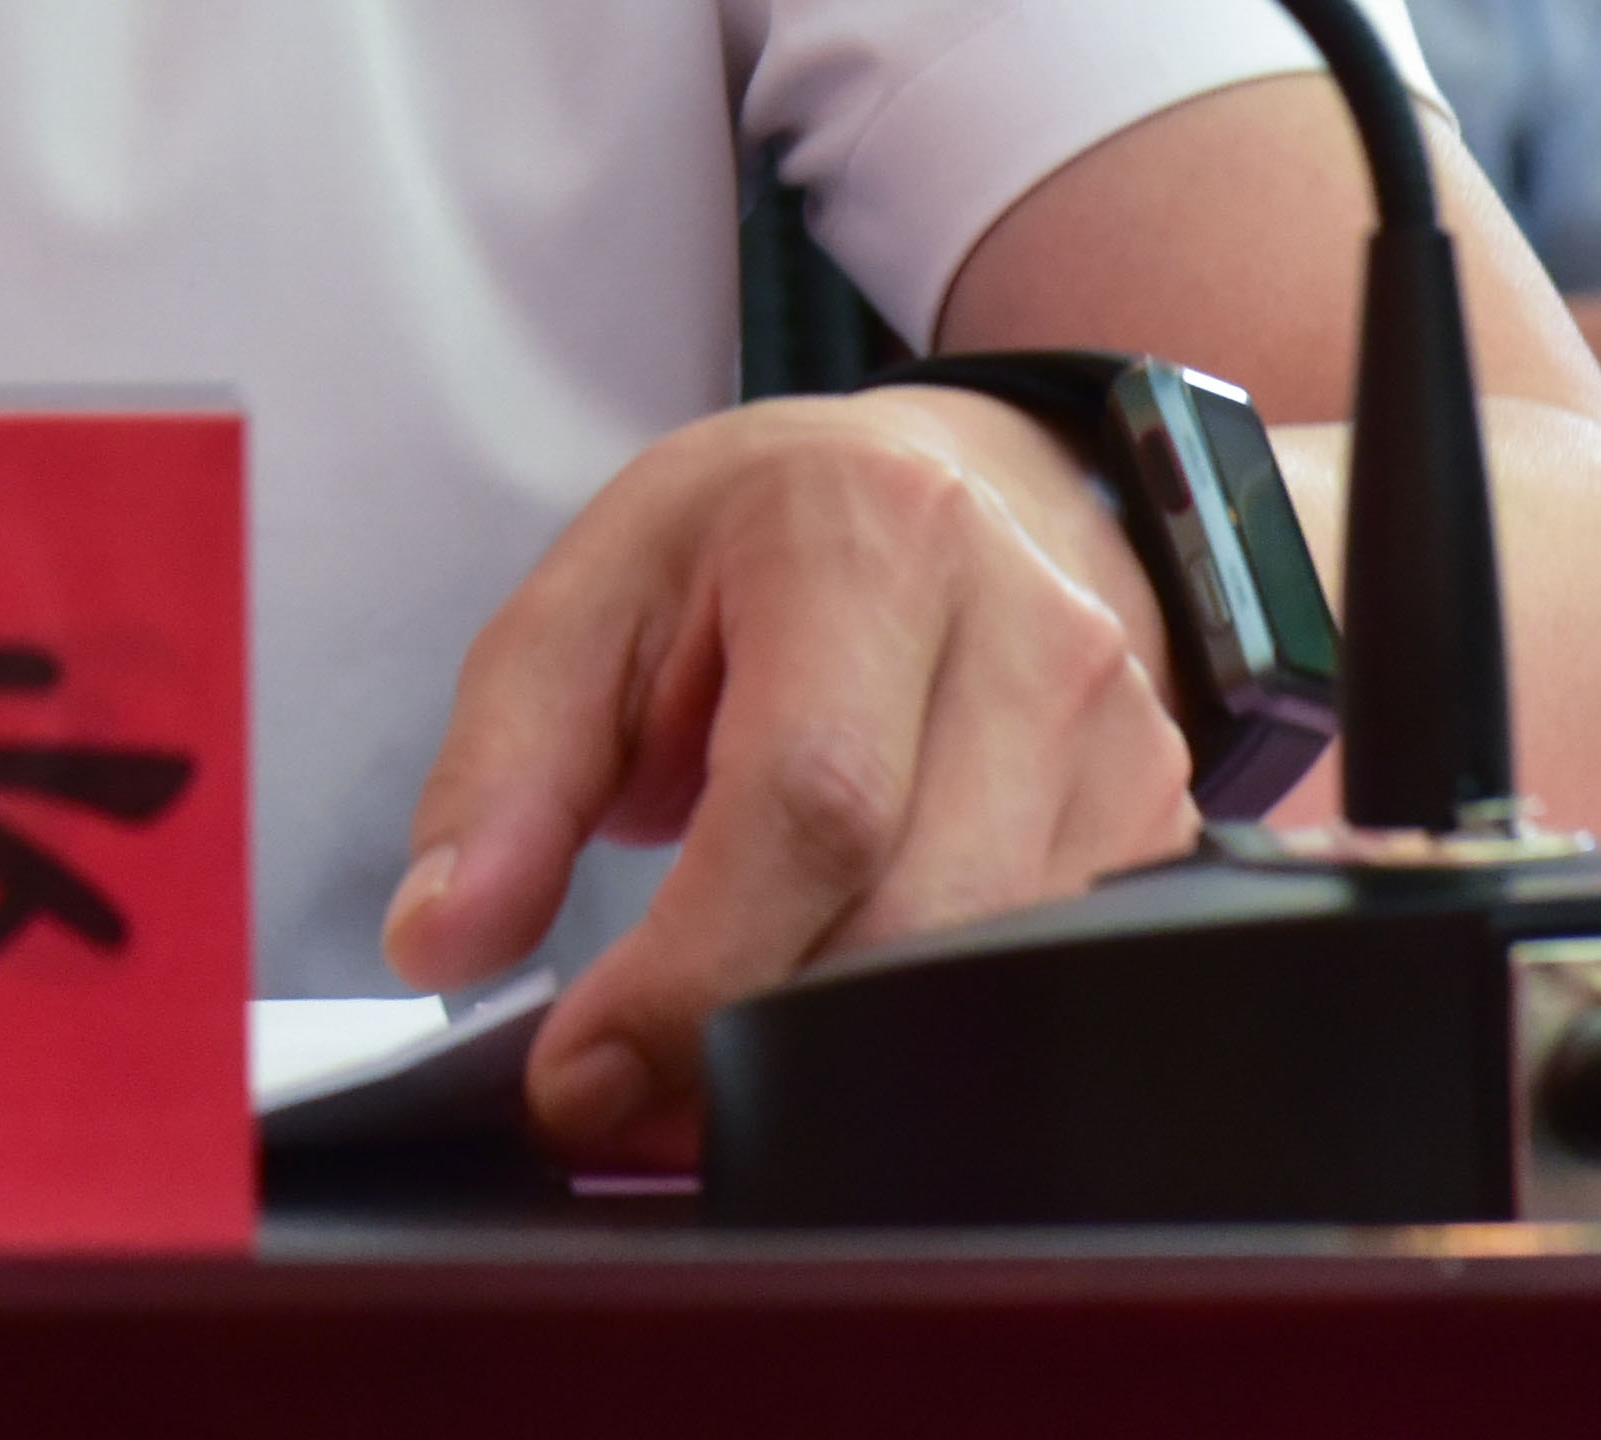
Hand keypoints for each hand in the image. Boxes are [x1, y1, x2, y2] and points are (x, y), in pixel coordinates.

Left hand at [381, 391, 1200, 1165]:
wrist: (943, 493)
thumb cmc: (755, 549)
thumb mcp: (595, 601)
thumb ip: (506, 771)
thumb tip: (441, 939)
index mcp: (874, 537)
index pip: (809, 801)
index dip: (692, 973)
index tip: (579, 1076)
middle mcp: (1033, 633)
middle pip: (915, 918)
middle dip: (752, 1045)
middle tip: (620, 1107)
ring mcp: (1122, 739)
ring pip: (992, 982)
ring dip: (838, 1066)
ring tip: (705, 1075)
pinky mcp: (1159, 829)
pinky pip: (1050, 991)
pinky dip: (925, 1044)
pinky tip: (829, 1033)